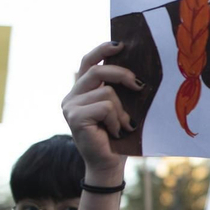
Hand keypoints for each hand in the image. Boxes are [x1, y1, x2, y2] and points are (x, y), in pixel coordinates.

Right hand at [63, 41, 141, 180]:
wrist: (108, 164)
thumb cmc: (118, 135)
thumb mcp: (119, 107)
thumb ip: (118, 88)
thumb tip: (135, 69)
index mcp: (81, 90)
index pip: (88, 62)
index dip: (102, 50)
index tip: (120, 45)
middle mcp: (71, 96)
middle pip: (98, 72)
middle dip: (122, 75)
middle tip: (139, 85)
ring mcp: (70, 106)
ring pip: (106, 92)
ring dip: (122, 111)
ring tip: (123, 126)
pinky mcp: (74, 117)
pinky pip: (105, 107)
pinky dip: (116, 120)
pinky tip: (115, 133)